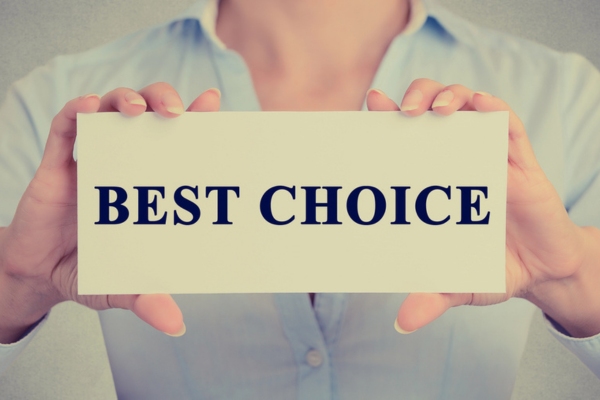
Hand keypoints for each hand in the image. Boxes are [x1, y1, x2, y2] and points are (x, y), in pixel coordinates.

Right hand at [0, 83, 220, 342]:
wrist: (39, 274)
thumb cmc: (90, 271)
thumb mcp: (121, 286)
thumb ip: (146, 299)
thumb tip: (176, 325)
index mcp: (148, 183)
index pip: (177, 140)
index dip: (197, 118)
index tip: (214, 102)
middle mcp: (124, 162)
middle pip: (148, 111)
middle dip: (163, 99)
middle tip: (176, 112)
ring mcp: (91, 158)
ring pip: (110, 108)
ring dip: (126, 98)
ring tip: (138, 109)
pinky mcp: (56, 164)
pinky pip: (64, 127)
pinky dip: (76, 112)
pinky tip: (88, 109)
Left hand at [366, 80, 599, 336]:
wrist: (543, 272)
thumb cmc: (493, 268)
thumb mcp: (458, 284)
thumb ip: (432, 296)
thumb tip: (403, 322)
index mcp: (438, 181)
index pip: (408, 137)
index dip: (388, 117)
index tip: (370, 105)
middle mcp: (460, 160)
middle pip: (434, 107)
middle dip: (417, 96)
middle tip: (403, 111)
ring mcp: (490, 157)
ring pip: (470, 105)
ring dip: (451, 95)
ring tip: (437, 110)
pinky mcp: (523, 162)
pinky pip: (509, 125)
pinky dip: (494, 111)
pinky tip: (482, 107)